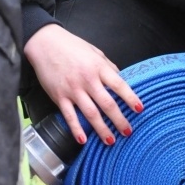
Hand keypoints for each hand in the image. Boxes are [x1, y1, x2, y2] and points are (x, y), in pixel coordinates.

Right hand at [24, 24, 142, 144]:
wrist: (45, 44)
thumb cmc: (71, 46)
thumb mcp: (95, 52)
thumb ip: (108, 66)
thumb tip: (121, 78)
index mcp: (98, 67)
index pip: (119, 85)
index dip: (130, 98)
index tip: (139, 109)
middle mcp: (87, 80)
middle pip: (107, 104)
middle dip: (119, 120)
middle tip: (128, 131)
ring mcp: (73, 89)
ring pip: (91, 113)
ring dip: (102, 129)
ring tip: (111, 140)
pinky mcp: (59, 96)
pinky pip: (69, 116)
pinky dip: (76, 129)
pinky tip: (83, 140)